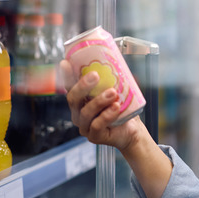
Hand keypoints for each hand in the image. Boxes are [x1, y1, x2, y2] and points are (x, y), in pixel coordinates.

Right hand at [60, 60, 171, 197]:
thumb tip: (118, 61)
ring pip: (85, 112)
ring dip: (99, 101)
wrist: (133, 130)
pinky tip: (116, 108)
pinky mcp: (94, 136)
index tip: (65, 62)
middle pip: (73, 99)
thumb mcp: (119, 91)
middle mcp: (79, 113)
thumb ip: (115, 78)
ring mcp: (85, 126)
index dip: (66, 75)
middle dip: (82, 86)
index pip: (69, 86)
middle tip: (95, 75)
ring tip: (113, 93)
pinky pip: (96, 125)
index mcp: (81, 100)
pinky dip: (107, 115)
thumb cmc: (123, 110)